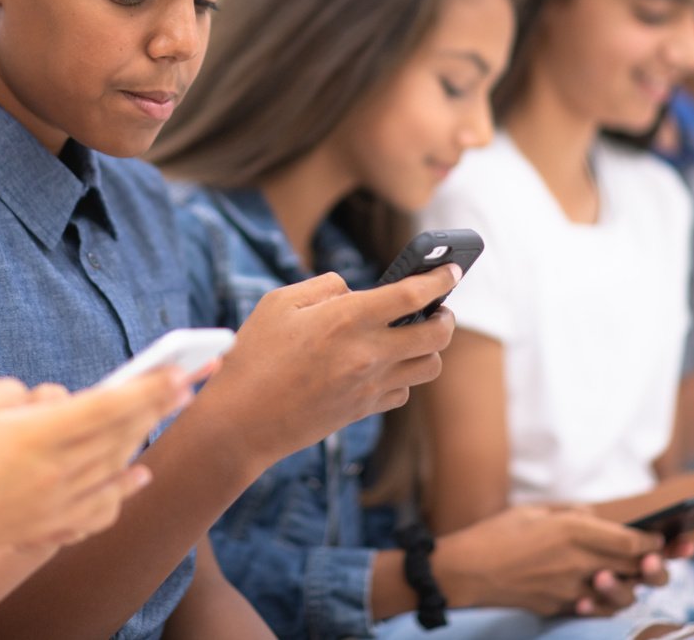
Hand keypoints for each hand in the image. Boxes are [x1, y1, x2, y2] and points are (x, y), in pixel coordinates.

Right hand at [0, 369, 190, 557]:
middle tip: (191, 380)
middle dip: (159, 403)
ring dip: (145, 435)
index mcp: (37, 435)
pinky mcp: (49, 526)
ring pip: (116, 466)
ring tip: (169, 409)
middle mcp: (56, 471)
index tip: (181, 371)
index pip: (109, 406)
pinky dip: (125, 490)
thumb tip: (51, 399)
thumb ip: (18, 392)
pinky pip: (101, 509)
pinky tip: (139, 475)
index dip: (149, 387)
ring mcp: (56, 503)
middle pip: (122, 433)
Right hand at [196, 267, 457, 464]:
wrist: (240, 423)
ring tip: (414, 336)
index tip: (452, 270)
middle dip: (446, 316)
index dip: (440, 278)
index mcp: (347, 318)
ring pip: (429, 366)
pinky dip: (403, 376)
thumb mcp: (279, 302)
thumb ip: (324, 287)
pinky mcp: (363, 411)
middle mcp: (368, 353)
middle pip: (438, 334)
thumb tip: (353, 291)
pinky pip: (404, 392)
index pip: (413, 294)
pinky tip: (385, 366)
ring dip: (429, 348)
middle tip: (439, 308)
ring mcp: (369, 386)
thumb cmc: (253, 355)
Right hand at [432, 504, 665, 616]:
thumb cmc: (497, 533)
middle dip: (659, 564)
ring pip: (621, 594)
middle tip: (669, 558)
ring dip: (634, 585)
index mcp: (573, 530)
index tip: (665, 537)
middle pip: (635, 569)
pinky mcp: (559, 607)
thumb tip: (595, 518)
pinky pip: (595, 609)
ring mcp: (570, 589)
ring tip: (639, 576)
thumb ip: (571, 513)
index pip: (631, 541)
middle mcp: (578, 562)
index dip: (655, 541)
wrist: (466, 571)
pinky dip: (606, 602)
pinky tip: (608, 592)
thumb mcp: (535, 510)